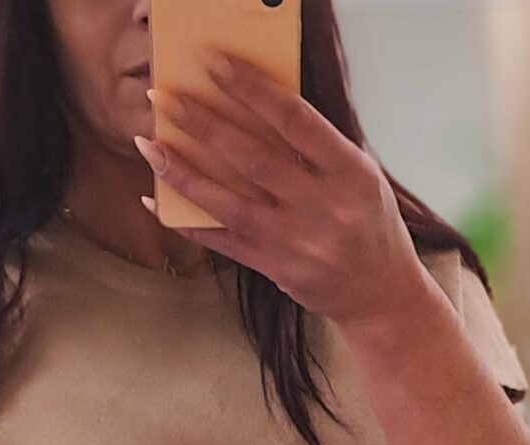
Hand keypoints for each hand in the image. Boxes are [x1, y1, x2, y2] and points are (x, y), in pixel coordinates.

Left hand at [134, 52, 424, 327]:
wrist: (380, 294)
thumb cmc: (368, 224)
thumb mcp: (359, 176)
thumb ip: (316, 147)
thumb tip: (254, 108)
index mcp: (348, 172)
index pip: (294, 120)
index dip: (251, 89)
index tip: (214, 65)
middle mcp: (322, 207)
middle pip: (251, 157)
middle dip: (202, 124)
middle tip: (165, 98)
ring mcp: (295, 242)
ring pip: (227, 202)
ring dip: (183, 172)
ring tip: (150, 145)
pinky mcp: (275, 268)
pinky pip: (222, 241)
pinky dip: (186, 221)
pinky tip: (157, 201)